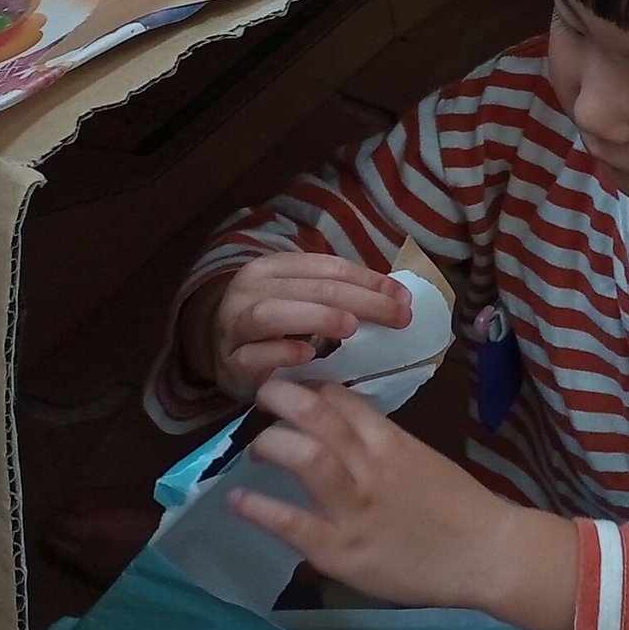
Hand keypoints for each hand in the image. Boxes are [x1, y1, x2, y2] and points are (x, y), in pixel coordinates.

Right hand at [185, 254, 410, 401]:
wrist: (223, 354)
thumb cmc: (275, 326)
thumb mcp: (304, 301)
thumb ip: (340, 295)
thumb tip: (398, 298)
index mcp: (274, 268)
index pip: (328, 267)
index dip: (369, 280)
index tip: (405, 298)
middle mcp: (250, 290)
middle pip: (310, 288)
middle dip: (361, 300)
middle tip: (398, 317)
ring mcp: (234, 326)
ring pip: (271, 314)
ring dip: (316, 318)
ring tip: (352, 327)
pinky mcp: (229, 362)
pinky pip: (252, 355)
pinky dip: (281, 352)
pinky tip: (308, 355)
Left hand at [229, 379, 573, 629]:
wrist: (485, 553)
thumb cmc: (456, 509)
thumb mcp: (421, 462)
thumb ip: (381, 449)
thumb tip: (340, 438)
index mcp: (391, 441)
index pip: (341, 399)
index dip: (308, 388)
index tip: (289, 388)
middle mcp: (369, 465)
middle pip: (317, 415)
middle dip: (281, 398)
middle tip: (261, 397)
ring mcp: (353, 507)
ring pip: (304, 456)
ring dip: (270, 443)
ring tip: (255, 448)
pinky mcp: (340, 549)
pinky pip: (291, 523)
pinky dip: (258, 509)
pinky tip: (237, 501)